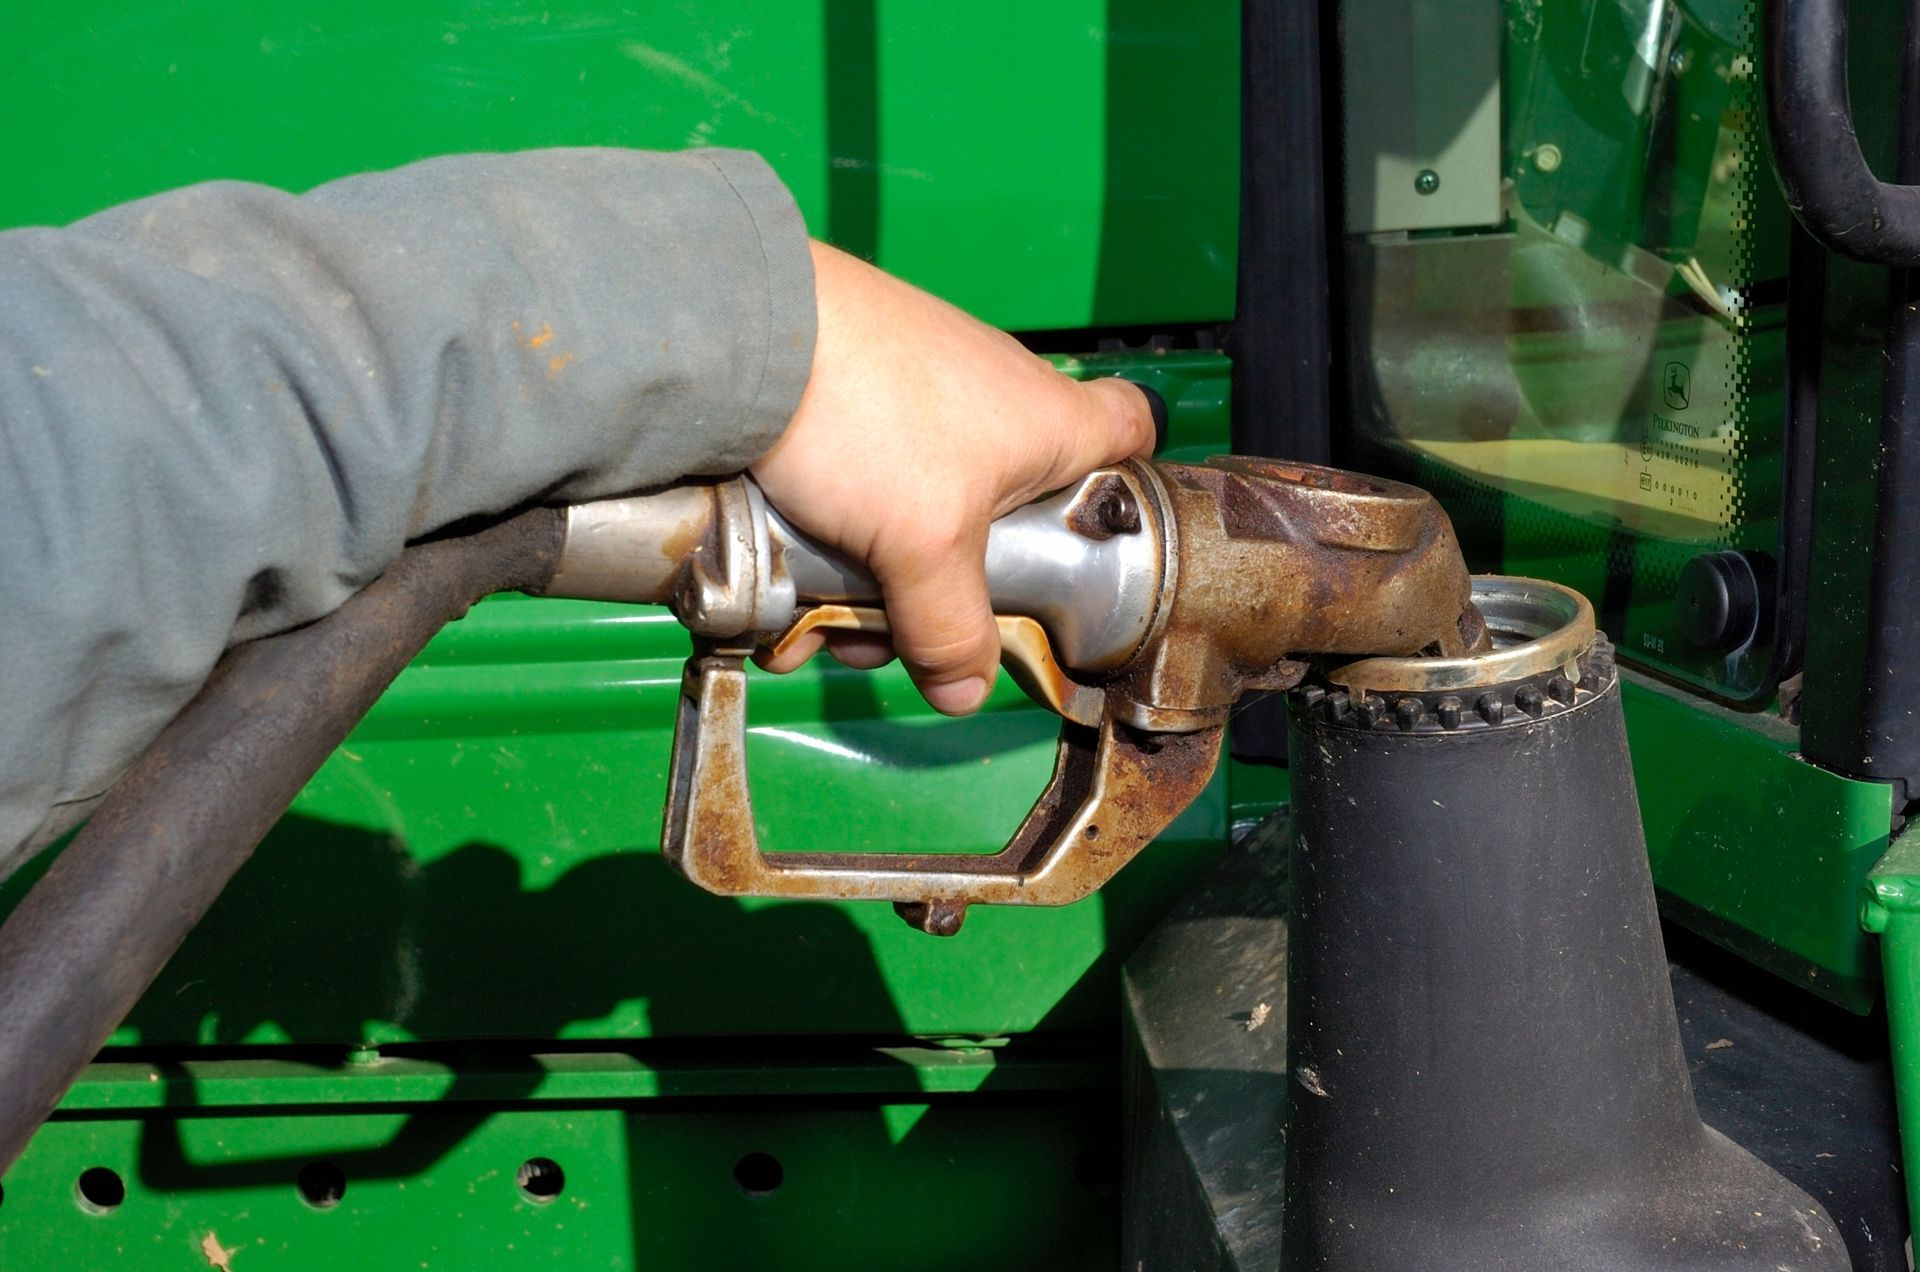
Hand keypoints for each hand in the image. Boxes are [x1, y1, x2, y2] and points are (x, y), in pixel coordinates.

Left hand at [750, 240, 1156, 714]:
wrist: (738, 336)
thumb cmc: (864, 410)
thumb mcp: (924, 544)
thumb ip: (951, 628)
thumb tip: (965, 692)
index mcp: (1049, 419)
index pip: (1133, 431)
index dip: (1126, 485)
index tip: (1095, 540)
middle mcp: (995, 400)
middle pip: (1005, 517)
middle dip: (946, 592)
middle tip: (904, 628)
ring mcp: (919, 400)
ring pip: (917, 520)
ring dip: (870, 586)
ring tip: (817, 623)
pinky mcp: (852, 402)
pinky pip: (858, 495)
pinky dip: (827, 545)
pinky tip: (786, 589)